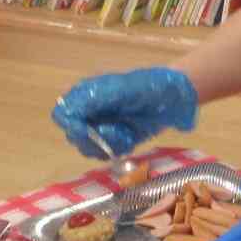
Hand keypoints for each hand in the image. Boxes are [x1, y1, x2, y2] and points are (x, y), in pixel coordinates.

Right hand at [52, 68, 198, 159]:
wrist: (177, 97)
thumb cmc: (150, 86)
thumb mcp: (122, 88)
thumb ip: (94, 97)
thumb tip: (67, 109)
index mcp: (87, 92)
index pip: (63, 113)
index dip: (71, 124)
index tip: (86, 131)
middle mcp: (90, 110)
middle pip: (73, 134)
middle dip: (91, 139)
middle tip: (113, 133)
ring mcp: (103, 126)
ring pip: (87, 147)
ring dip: (105, 146)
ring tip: (124, 135)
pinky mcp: (116, 139)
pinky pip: (105, 153)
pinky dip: (116, 150)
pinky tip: (130, 140)